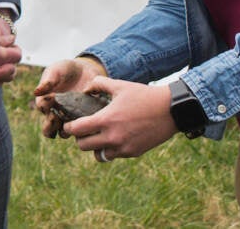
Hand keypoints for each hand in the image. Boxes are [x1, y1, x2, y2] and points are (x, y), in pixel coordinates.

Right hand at [33, 56, 106, 137]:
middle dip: (51, 127)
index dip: (45, 107)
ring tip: (74, 121)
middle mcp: (55, 112)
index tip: (52, 100)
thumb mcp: (56, 70)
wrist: (85, 70)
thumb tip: (36, 92)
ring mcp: (69, 118)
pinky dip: (84, 127)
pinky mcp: (83, 119)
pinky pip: (82, 129)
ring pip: (64, 133)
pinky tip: (88, 119)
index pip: (42, 109)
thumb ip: (48, 80)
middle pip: (48, 129)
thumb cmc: (66, 69)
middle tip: (57, 118)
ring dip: (67, 130)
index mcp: (46, 101)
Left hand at [62, 77, 177, 161]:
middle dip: (80, 138)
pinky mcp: (133, 153)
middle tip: (83, 131)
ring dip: (95, 147)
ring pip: (98, 155)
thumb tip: (86, 88)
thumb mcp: (120, 85)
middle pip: (83, 146)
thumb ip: (99, 84)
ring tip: (99, 137)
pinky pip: (114, 155)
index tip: (69, 124)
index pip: (77, 130)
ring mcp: (123, 147)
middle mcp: (113, 137)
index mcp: (106, 120)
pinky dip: (111, 149)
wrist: (170, 110)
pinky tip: (114, 138)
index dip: (69, 127)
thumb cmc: (144, 95)